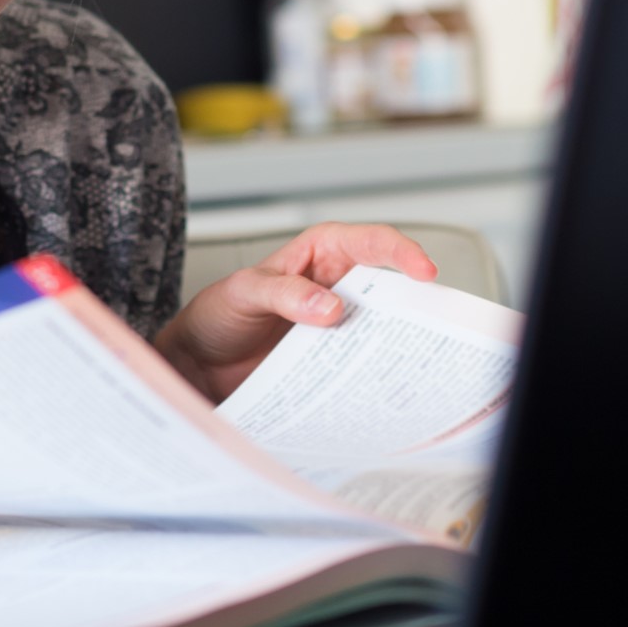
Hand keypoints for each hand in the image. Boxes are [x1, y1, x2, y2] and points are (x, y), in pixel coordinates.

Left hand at [155, 223, 436, 403]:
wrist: (199, 362)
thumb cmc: (218, 313)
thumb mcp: (244, 292)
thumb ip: (284, 294)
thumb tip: (332, 306)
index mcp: (319, 253)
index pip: (369, 243)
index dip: (401, 252)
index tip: (423, 271)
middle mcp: (335, 286)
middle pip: (388, 287)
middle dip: (412, 302)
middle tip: (428, 324)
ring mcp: (337, 326)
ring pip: (381, 328)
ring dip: (394, 341)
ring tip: (406, 358)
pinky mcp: (332, 360)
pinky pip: (361, 363)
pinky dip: (372, 371)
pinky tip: (377, 384)